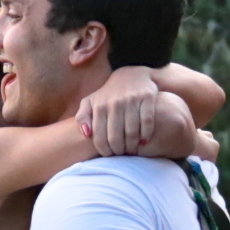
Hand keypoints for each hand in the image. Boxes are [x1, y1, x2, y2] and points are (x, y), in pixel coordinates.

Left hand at [79, 83, 193, 157]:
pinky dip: (146, 135)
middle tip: (121, 154)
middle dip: (118, 151)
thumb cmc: (109, 94)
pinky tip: (143, 141)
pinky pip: (147, 122)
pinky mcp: (147, 97)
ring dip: (132, 146)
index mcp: (100, 106)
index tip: (109, 155)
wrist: (132, 74)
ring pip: (132, 132)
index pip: (100, 137)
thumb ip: (82, 117)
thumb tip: (86, 134)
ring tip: (132, 151)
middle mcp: (115, 103)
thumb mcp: (91, 101)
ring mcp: (131, 100)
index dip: (104, 151)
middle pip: (116, 137)